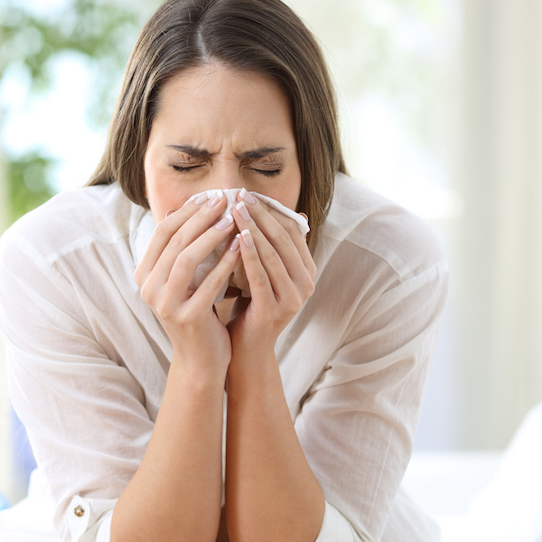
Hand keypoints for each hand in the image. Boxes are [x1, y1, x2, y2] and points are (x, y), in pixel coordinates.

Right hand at [134, 194, 243, 370]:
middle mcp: (149, 289)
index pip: (163, 232)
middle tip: (224, 199)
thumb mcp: (184, 280)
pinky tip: (241, 246)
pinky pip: (208, 283)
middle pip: (174, 241)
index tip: (210, 195)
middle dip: (201, 217)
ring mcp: (165, 305)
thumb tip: (185, 208)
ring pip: (187, 258)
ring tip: (233, 218)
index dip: (187, 211)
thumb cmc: (197, 312)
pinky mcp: (186, 318)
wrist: (201, 359)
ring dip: (211, 235)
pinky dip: (225, 262)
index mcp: (145, 275)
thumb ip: (181, 250)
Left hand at [226, 189, 316, 357]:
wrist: (245, 348)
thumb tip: (281, 210)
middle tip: (240, 194)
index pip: (291, 231)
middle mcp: (306, 284)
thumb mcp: (264, 271)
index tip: (248, 193)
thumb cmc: (250, 304)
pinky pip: (261, 276)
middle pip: (283, 240)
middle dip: (261, 215)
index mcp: (306, 271)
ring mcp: (293, 299)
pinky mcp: (275, 310)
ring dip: (253, 229)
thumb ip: (271, 246)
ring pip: (273, 255)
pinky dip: (249, 255)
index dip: (270, 210)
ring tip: (235, 209)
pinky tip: (236, 238)